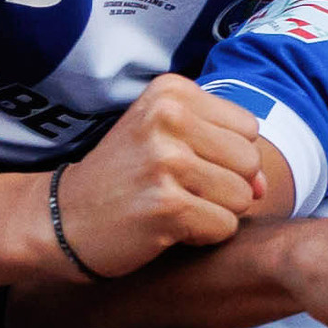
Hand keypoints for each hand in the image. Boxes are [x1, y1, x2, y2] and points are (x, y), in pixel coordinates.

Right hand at [52, 75, 275, 277]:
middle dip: (226, 186)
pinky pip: (225, 226)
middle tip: (176, 189)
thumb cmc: (125, 178)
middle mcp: (168, 117)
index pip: (248, 127)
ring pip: (242, 196)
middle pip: (251, 161)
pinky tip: (167, 227)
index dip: (226, 156)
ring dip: (214, 212)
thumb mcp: (168, 139)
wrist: (62, 219)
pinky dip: (203, 236)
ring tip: (171, 206)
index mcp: (171, 92)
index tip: (182, 164)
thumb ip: (225, 148)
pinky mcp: (166, 205)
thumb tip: (265, 185)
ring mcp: (166, 160)